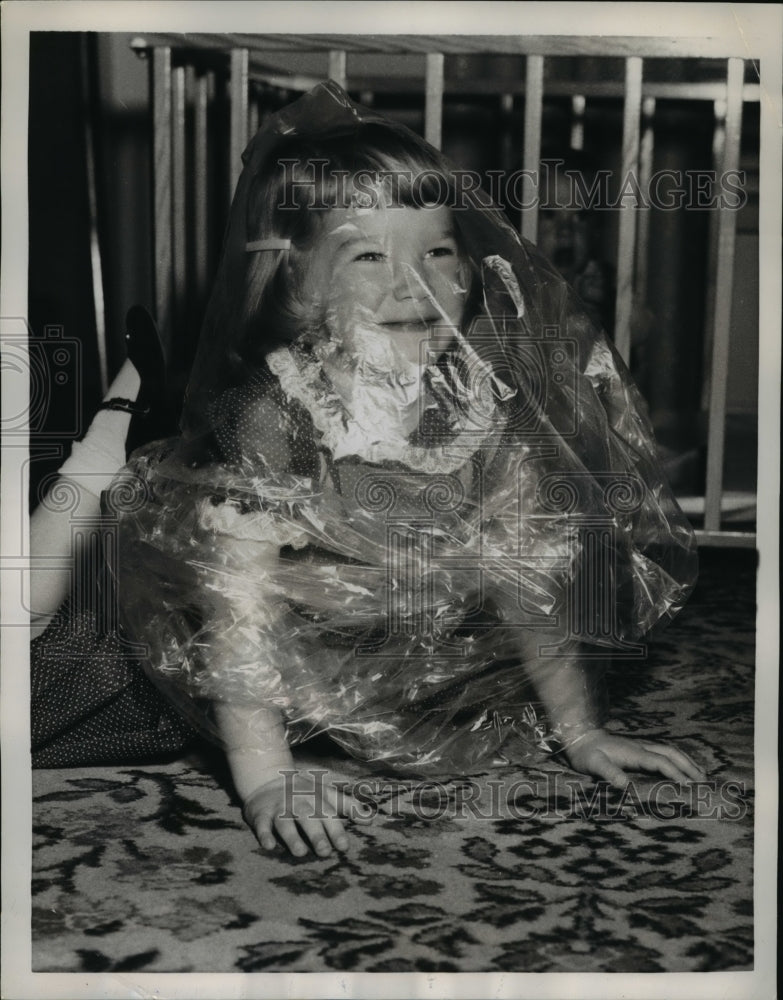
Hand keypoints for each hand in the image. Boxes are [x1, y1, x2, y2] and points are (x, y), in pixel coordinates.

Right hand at [241, 765, 372, 857]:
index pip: (327, 814)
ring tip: (300, 852)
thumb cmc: (304, 791)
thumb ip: (348, 806)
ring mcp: (278, 808)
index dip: (336, 830)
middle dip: (316, 834)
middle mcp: (297, 802)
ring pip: (285, 822)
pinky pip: (261, 824)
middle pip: (308, 817)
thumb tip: (371, 819)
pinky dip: (264, 834)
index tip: (344, 847)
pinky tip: (268, 845)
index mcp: (315, 798)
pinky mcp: (260, 814)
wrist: (268, 779)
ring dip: (292, 836)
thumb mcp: (326, 794)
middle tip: (325, 852)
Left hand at [563, 728, 706, 787]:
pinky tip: (682, 766)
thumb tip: (625, 785)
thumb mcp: (594, 765)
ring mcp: (641, 746)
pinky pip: (664, 751)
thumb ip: (609, 774)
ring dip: (687, 761)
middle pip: (671, 753)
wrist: (580, 738)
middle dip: (689, 766)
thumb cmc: (586, 754)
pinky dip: (677, 758)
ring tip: (701, 775)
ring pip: (670, 750)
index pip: (660, 762)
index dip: (676, 773)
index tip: (689, 786)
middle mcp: (641, 747)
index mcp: (633, 753)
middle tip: (704, 783)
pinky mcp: (639, 747)